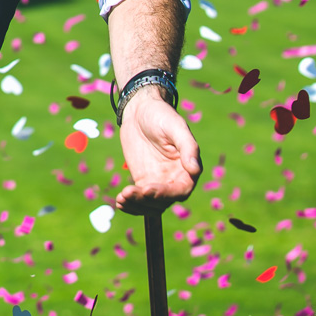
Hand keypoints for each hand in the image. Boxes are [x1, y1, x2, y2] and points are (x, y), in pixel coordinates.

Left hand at [114, 87, 201, 215]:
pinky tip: (120, 202)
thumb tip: (195, 169)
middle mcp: (174, 180)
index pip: (180, 191)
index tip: (147, 189)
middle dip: (146, 201)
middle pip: (163, 201)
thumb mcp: (176, 127)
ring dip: (136, 206)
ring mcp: (158, 182)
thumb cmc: (162, 116)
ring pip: (150, 204)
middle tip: (128, 193)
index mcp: (187, 170)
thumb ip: (188, 147)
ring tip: (122, 199)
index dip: (165, 194)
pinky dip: (130, 204)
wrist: (140, 110)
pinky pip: (139, 198)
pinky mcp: (143, 180)